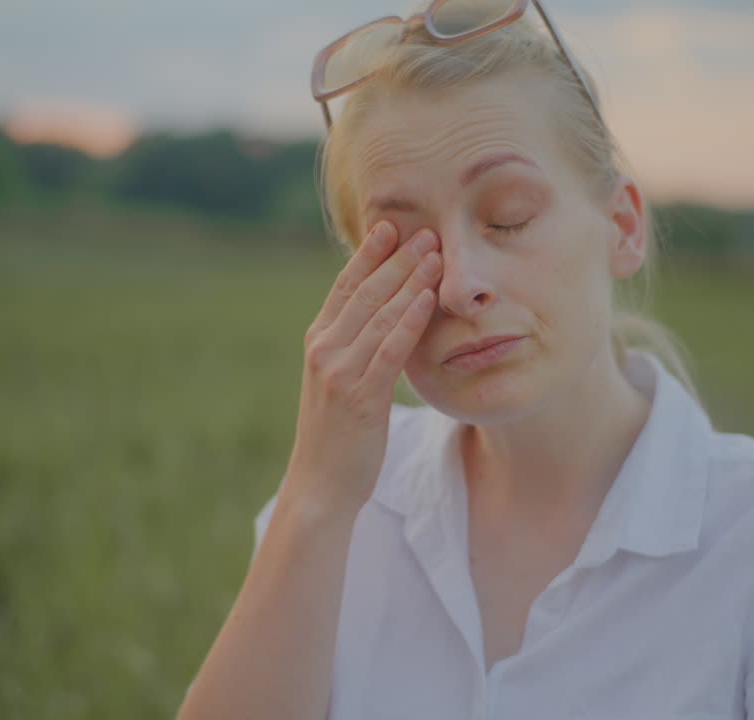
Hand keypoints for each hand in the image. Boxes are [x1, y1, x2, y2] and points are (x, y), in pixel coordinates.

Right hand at [279, 221, 441, 515]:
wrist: (320, 486)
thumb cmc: (337, 436)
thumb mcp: (339, 383)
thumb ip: (354, 348)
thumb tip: (383, 318)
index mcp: (318, 342)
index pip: (344, 286)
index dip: (368, 254)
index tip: (390, 225)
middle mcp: (323, 349)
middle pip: (364, 292)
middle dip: (397, 258)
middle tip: (426, 230)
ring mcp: (339, 371)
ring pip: (379, 314)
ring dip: (410, 281)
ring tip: (435, 254)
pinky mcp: (360, 395)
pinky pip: (388, 349)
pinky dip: (409, 320)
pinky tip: (428, 299)